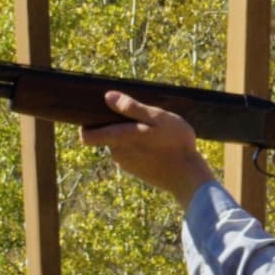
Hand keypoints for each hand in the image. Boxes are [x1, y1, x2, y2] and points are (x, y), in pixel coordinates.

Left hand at [81, 91, 218, 208]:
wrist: (188, 177)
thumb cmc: (175, 143)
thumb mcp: (157, 117)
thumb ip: (131, 108)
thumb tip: (108, 97)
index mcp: (118, 138)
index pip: (87, 136)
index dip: (87, 125)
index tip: (99, 114)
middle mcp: (117, 153)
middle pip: (107, 136)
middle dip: (120, 126)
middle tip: (143, 119)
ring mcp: (127, 165)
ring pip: (122, 146)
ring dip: (133, 138)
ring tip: (156, 133)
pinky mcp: (138, 172)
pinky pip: (133, 156)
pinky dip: (142, 150)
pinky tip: (160, 147)